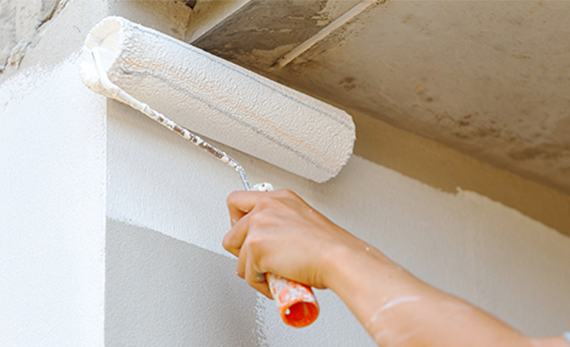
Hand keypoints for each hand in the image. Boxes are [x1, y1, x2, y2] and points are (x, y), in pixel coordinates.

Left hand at [223, 189, 365, 298]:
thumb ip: (280, 224)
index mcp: (279, 198)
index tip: (245, 236)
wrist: (339, 258)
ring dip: (254, 271)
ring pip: (238, 258)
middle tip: (262, 262)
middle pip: (231, 234)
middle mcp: (266, 206)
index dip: (237, 223)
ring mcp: (258, 225)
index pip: (237, 202)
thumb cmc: (330, 247)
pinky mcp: (255, 247)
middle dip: (243, 254)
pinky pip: (247, 275)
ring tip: (276, 273)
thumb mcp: (303, 221)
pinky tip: (278, 280)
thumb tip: (269, 242)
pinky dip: (261, 284)